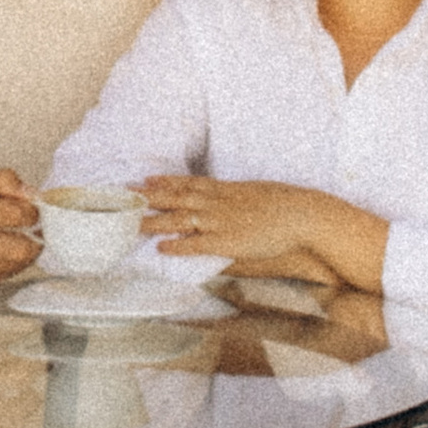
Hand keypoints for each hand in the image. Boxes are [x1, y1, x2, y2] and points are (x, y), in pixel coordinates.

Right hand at [0, 168, 40, 289]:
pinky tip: (2, 252)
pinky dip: (13, 263)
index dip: (32, 210)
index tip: (29, 209)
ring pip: (20, 264)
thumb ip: (4, 181)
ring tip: (15, 238)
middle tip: (30, 228)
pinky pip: (10, 274)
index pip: (18, 214)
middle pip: (22, 249)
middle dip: (34, 237)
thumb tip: (32, 194)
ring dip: (25, 250)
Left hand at [141, 174, 385, 290]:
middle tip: (124, 195)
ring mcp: (220, 221)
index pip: (189, 183)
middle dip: (149, 197)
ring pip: (180, 219)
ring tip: (132, 222)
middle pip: (177, 198)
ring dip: (155, 220)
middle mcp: (218, 202)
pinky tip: (161, 248)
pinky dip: (177, 245)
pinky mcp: (227, 241)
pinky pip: (196, 244)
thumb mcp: (257, 194)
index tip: (146, 179)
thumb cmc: (284, 205)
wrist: (302, 213)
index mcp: (226, 189)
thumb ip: (238, 198)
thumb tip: (229, 200)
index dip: (166, 182)